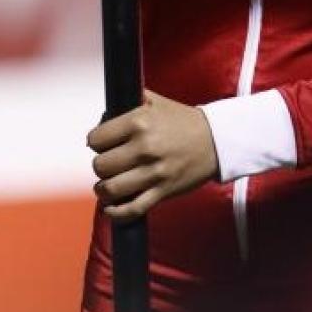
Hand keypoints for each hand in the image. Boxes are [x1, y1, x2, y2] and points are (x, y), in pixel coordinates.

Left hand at [88, 89, 218, 220]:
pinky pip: (131, 209)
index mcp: (139, 122)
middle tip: (110, 163)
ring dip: (104, 190)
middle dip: (101, 165)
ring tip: (108, 185)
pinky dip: (117, 213)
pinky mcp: (162, 191)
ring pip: (111, 189)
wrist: (216, 140)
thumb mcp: (156, 102)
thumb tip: (109, 104)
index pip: (96, 139)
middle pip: (100, 166)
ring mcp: (153, 172)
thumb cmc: (183, 121)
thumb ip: (132, 98)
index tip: (103, 144)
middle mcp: (144, 147)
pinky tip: (112, 207)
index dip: (96, 142)